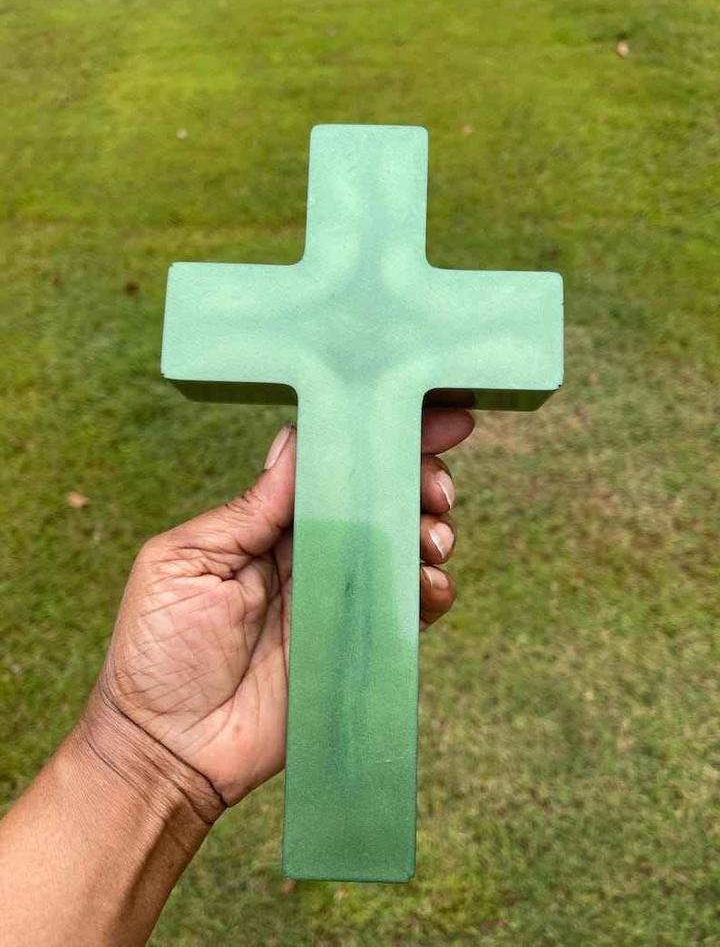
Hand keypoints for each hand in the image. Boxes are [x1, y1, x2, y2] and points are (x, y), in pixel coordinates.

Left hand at [95, 410, 472, 807]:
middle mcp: (309, 555)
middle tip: (435, 485)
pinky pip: (405, 612)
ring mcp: (336, 602)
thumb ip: (248, 509)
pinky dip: (429, 593)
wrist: (166, 750)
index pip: (330, 467)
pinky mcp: (356, 649)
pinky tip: (429, 585)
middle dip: (417, 480)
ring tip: (432, 534)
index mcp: (267, 524)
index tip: (427, 413)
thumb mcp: (185, 563)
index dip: (375, 437)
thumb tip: (296, 440)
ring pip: (401, 550)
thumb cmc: (157, 651)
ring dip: (429, 530)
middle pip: (377, 501)